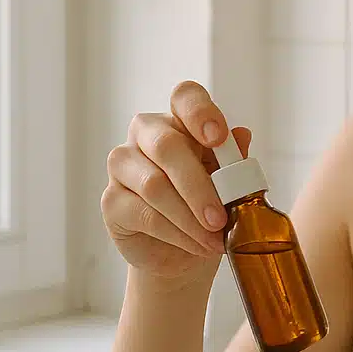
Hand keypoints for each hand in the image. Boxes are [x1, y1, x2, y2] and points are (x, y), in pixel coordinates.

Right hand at [101, 80, 252, 284]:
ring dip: (190, 218)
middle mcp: (146, 134)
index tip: (218, 138)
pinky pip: (144, 214)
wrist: (183, 254)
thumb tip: (242, 135)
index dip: (200, 112)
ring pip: (154, 185)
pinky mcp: (111, 200)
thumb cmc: (208, 210)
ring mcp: (123, 164)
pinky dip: (176, 233)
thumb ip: (234, 161)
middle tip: (221, 219)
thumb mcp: (230, 185)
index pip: (185, 97)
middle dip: (199, 187)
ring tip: (214, 239)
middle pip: (167, 146)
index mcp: (179, 120)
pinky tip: (196, 244)